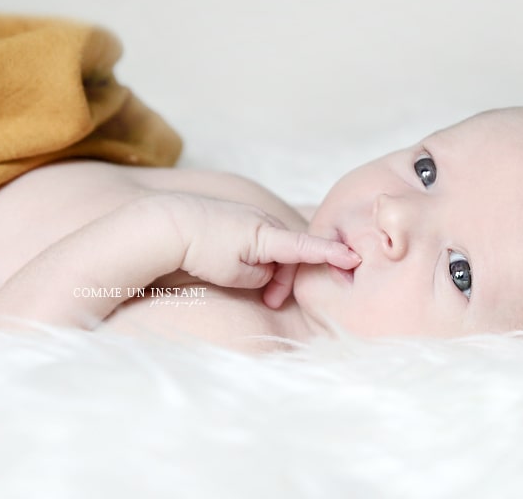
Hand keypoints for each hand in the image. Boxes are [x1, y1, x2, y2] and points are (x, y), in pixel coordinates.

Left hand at [175, 195, 359, 308]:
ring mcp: (251, 218)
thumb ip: (262, 276)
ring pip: (275, 250)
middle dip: (285, 280)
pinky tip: (235, 268)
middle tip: (271, 303)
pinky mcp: (239, 220)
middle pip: (292, 254)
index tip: (354, 257)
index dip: (332, 254)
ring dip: (270, 272)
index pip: (307, 246)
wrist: (168, 223)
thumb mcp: (235, 273)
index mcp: (267, 235)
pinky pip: (260, 241)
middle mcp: (264, 221)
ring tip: (247, 288)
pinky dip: (258, 259)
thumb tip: (269, 273)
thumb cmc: (201, 248)